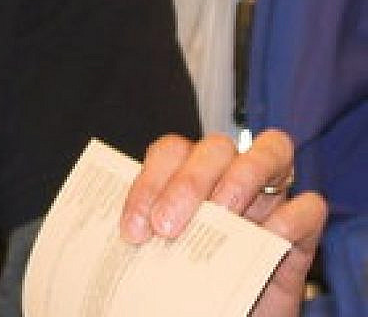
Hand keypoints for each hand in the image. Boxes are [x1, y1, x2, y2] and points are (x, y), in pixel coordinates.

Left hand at [120, 130, 326, 316]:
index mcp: (189, 177)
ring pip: (271, 150)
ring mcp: (270, 200)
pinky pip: (308, 208)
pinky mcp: (303, 235)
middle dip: (189, 181)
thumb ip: (150, 237)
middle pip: (215, 147)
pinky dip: (288, 218)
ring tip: (219, 217)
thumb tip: (127, 237)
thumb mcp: (160, 257)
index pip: (170, 152)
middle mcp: (230, 178)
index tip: (135, 228)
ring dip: (240, 179)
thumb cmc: (189, 288)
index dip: (150, 181)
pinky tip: (266, 238)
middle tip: (167, 227)